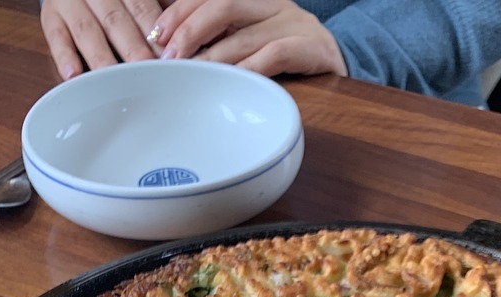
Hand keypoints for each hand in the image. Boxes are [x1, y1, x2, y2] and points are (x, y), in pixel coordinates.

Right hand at [40, 0, 165, 79]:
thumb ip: (154, 14)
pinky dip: (64, 56)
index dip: (154, 33)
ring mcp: (70, 4)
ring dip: (101, 57)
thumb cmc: (114, 1)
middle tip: (147, 71)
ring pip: (87, 31)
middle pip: (116, 21)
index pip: (141, 8)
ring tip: (113, 79)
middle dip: (133, 48)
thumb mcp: (133, 0)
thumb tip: (182, 42)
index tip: (168, 57)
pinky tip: (73, 74)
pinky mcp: (51, 17)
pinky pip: (56, 36)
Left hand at [150, 0, 346, 78]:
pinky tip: (232, 84)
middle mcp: (274, 4)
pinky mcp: (312, 47)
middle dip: (191, 30)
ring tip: (194, 75)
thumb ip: (221, 42)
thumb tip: (174, 55)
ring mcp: (295, 23)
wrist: (341, 68)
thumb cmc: (289, 62)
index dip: (181, 10)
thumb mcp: (252, 44)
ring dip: (214, 57)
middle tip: (171, 56)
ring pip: (245, 33)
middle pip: (224, 5)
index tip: (158, 34)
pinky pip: (275, 56)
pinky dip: (249, 70)